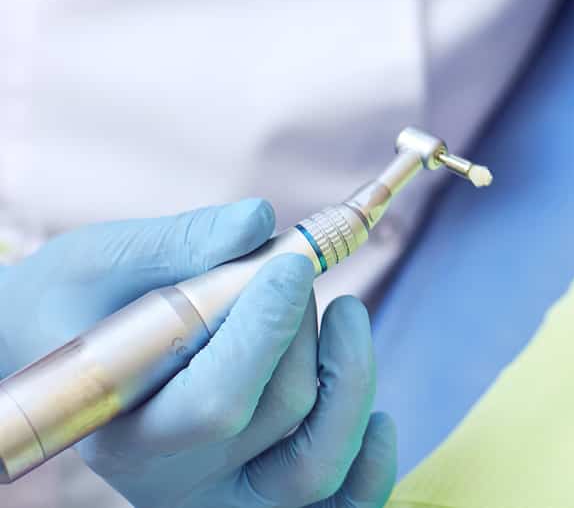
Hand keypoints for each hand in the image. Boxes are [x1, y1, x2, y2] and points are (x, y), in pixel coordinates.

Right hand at [0, 202, 395, 506]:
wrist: (72, 347)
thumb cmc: (87, 299)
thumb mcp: (107, 260)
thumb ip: (182, 243)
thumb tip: (257, 220)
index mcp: (127, 431)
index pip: (220, 401)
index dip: (269, 327)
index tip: (293, 264)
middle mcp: (175, 481)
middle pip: (281, 414)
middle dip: (304, 327)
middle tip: (292, 272)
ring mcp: (225, 496)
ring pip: (319, 463)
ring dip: (351, 375)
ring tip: (343, 314)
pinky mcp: (267, 496)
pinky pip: (342, 505)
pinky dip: (372, 463)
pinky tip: (376, 413)